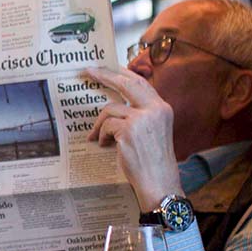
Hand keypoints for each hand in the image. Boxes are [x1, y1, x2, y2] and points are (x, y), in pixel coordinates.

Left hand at [82, 66, 180, 211]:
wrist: (159, 182)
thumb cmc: (152, 162)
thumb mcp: (152, 132)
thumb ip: (139, 116)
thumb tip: (115, 106)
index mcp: (162, 108)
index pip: (141, 83)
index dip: (124, 74)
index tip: (110, 68)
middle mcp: (155, 109)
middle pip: (126, 83)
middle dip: (105, 75)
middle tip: (89, 70)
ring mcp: (142, 118)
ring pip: (110, 109)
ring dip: (100, 124)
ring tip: (98, 137)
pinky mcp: (129, 130)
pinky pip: (106, 126)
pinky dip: (101, 136)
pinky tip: (104, 146)